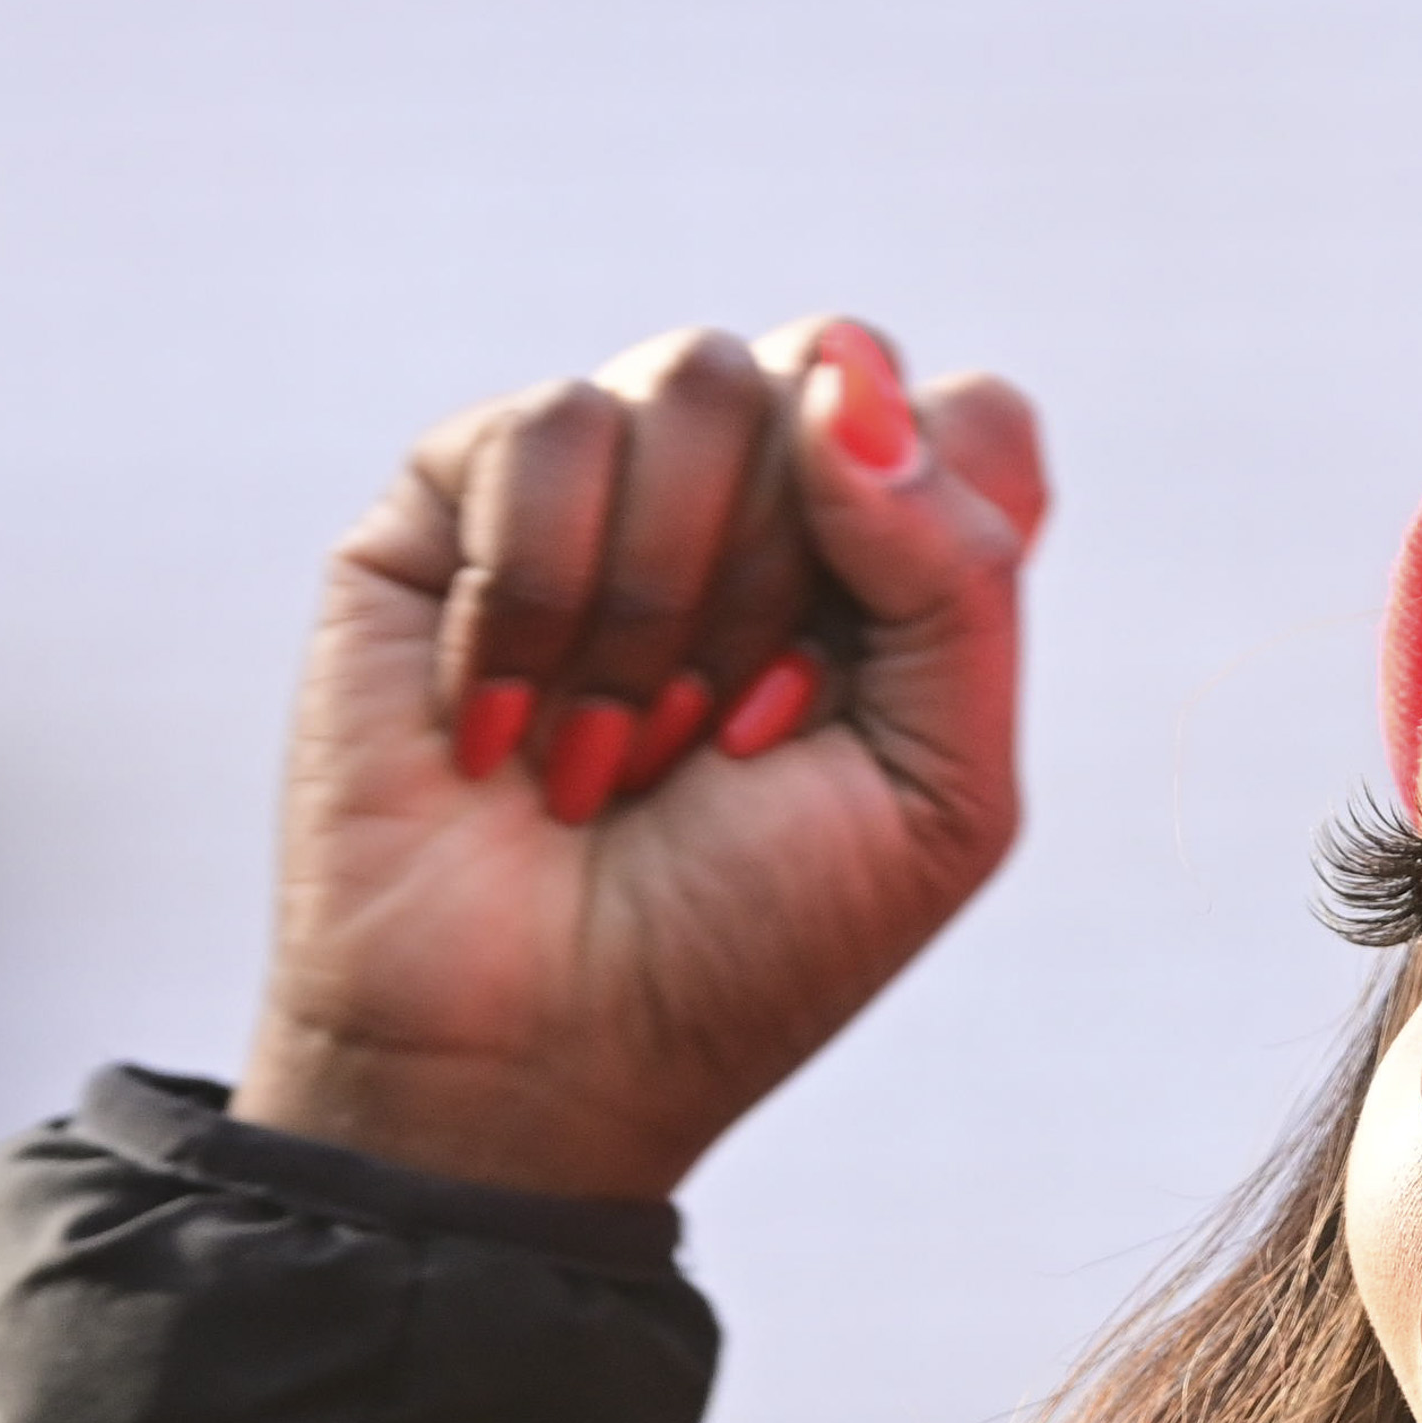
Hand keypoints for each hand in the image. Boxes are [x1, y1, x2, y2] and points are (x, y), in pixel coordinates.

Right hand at [239, 318, 1043, 1204]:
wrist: (528, 1055)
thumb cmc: (747, 944)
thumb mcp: (943, 793)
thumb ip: (962, 572)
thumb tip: (843, 377)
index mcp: (895, 563)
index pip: (968, 417)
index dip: (927, 535)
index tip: (841, 700)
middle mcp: (757, 497)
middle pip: (832, 367)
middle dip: (782, 585)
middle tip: (718, 746)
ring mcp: (606, 485)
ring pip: (691, 379)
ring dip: (659, 605)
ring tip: (609, 752)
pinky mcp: (454, 496)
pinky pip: (545, 427)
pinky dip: (534, 598)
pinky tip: (499, 728)